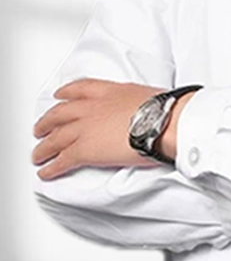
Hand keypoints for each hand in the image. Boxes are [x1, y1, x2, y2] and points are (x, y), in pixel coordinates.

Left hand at [32, 79, 164, 179]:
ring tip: (37, 154)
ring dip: (43, 147)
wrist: (161, 122)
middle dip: (47, 122)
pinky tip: (45, 172)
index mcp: (109, 91)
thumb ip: (134, 103)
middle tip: (40, 128)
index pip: (80, 88)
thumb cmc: (162, 110)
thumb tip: (142, 110)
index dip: (66, 92)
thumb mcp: (146, 96)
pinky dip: (51, 167)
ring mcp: (85, 128)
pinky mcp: (84, 150)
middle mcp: (92, 107)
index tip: (59, 95)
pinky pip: (62, 160)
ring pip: (55, 138)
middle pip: (60, 114)